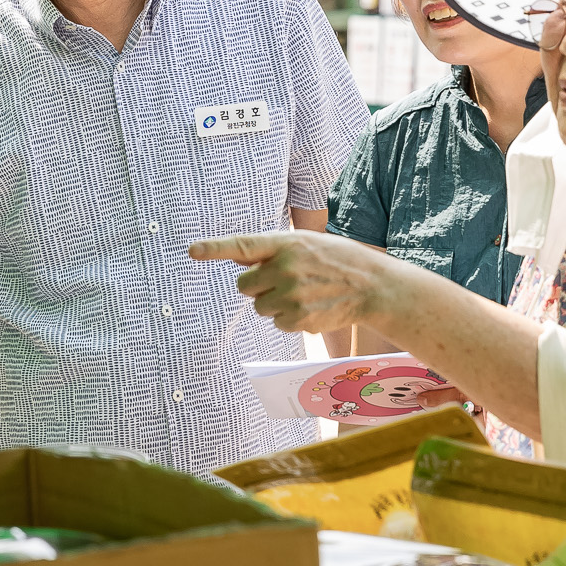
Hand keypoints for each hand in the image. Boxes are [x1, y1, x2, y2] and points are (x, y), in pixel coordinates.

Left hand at [188, 230, 400, 333]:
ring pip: (259, 306)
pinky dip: (289, 318)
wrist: (373, 286)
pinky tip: (311, 307)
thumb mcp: (307, 243)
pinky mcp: (298, 319)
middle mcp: (285, 268)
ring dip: (274, 303)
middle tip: (285, 281)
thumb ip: (273, 250)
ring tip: (304, 294)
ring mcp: (291, 295)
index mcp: (286, 244)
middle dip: (258, 285)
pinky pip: (276, 323)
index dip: (214, 248)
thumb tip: (239, 259)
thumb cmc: (337, 260)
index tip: (192, 250)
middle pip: (244, 284)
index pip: (243, 245)